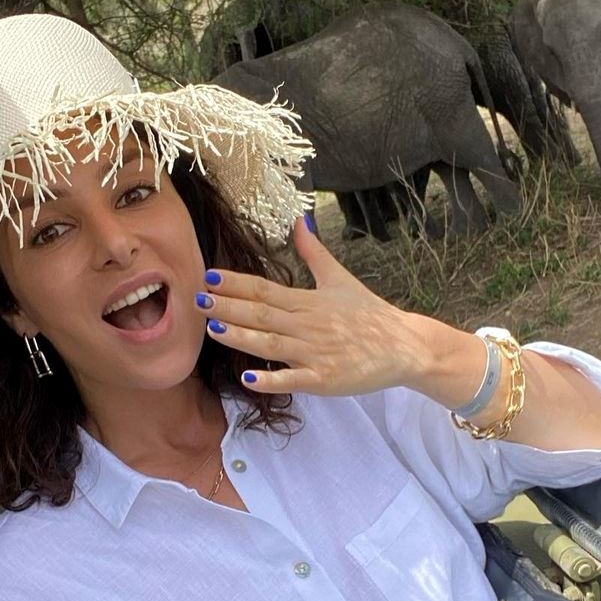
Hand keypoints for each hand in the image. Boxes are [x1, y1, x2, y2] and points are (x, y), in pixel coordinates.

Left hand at [196, 215, 444, 395]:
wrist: (404, 345)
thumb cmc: (369, 313)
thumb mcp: (340, 278)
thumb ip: (314, 252)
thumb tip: (299, 220)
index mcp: (308, 301)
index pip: (265, 289)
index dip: (236, 283)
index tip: (209, 276)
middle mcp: (308, 325)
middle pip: (261, 314)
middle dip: (227, 307)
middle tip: (197, 300)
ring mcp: (315, 353)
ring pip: (271, 344)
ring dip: (240, 337)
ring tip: (213, 329)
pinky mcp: (324, 379)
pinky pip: (293, 379)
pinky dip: (270, 379)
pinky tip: (247, 377)